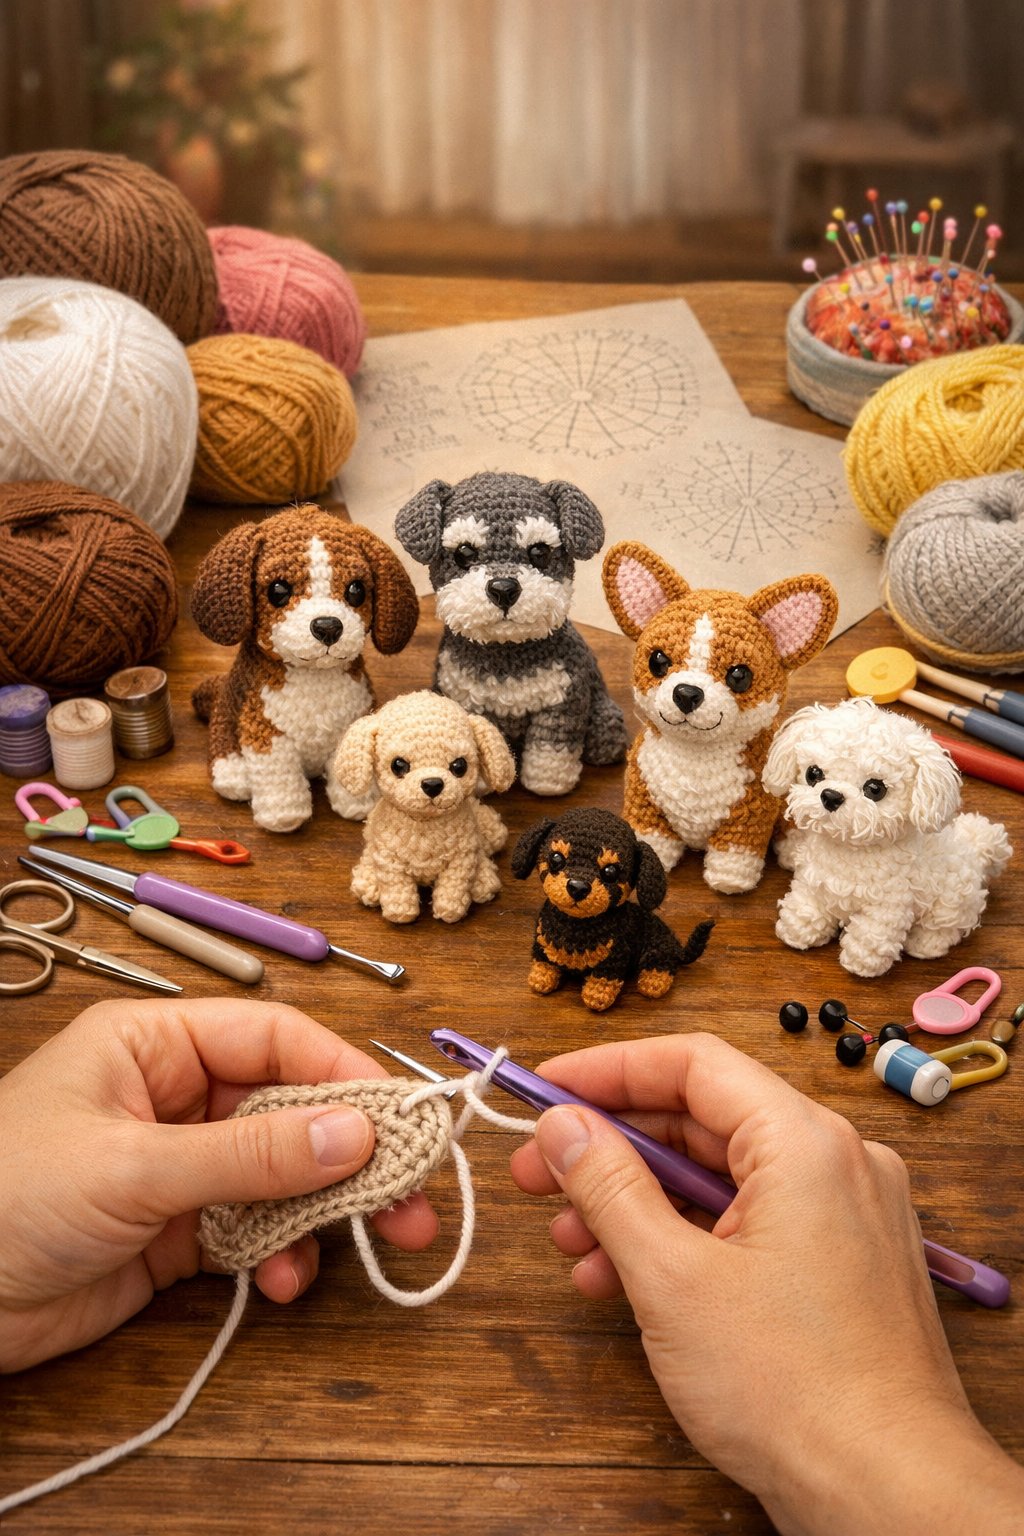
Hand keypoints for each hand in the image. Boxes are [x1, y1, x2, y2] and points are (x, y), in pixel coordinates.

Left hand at [0, 999, 436, 1371]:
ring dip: (328, 1209)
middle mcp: (174, 1097)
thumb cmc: (5, 1198)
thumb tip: (360, 1134)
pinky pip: (255, 1230)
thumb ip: (251, 1155)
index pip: (273, 1038)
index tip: (402, 1116)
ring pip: (282, 1174)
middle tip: (415, 1195)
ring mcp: (180, 1166)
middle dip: (352, 1151)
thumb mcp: (135, 1167)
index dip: (342, 1071)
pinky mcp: (177, 1233)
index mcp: (154, 1045)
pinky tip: (285, 1279)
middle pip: (289, 1108)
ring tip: (380, 1242)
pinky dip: (282, 1253)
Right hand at [510, 1032, 1023, 1535]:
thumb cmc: (793, 1389)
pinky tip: (622, 1279)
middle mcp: (834, 1162)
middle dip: (610, 1148)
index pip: (692, 1063)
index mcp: (804, 1142)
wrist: (886, 1493)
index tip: (542, 1090)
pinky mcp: (839, 1263)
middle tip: (534, 1174)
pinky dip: (683, 1239)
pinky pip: (747, 1222)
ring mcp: (842, 1214)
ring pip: (718, 1177)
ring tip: (571, 1244)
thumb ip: (608, 1188)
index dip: (606, 1070)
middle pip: (701, 1119)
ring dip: (637, 1202)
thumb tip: (562, 1126)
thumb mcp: (671, 1279)